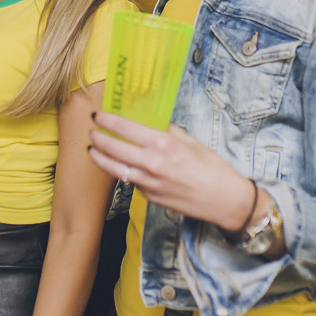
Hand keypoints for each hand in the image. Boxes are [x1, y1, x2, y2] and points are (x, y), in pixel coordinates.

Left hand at [88, 112, 253, 230]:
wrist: (223, 199)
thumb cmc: (212, 167)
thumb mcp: (190, 141)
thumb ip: (167, 131)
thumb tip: (151, 123)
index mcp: (163, 144)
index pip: (125, 128)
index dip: (107, 121)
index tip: (98, 116)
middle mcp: (151, 163)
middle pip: (113, 148)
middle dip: (98, 138)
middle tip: (92, 132)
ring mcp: (148, 183)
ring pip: (114, 169)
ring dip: (100, 158)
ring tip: (93, 150)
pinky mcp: (149, 197)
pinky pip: (131, 182)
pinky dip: (122, 172)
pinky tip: (119, 166)